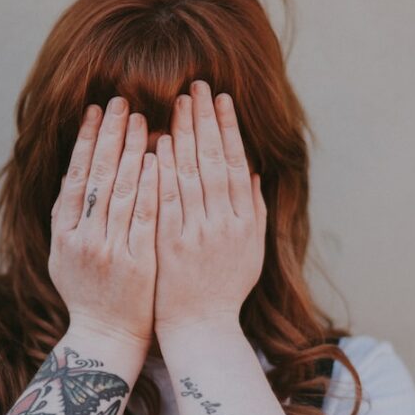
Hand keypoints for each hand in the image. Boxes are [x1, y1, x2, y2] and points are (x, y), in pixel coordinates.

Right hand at [49, 96, 159, 350]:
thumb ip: (67, 217)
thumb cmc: (88, 294)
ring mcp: (109, 250)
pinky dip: (150, 186)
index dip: (86, 140)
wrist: (107, 336)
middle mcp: (83, 238)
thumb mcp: (64, 255)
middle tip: (121, 101)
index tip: (96, 110)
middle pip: (98, 176)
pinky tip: (157, 159)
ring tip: (143, 119)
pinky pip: (144, 217)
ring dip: (132, 151)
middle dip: (110, 135)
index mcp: (64, 233)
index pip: (76, 175)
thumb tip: (73, 173)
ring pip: (121, 190)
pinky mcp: (136, 263)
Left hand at [152, 80, 265, 335]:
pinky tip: (160, 142)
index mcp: (245, 222)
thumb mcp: (249, 250)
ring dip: (186, 135)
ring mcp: (198, 234)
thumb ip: (253, 210)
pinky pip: (168, 199)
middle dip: (207, 121)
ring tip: (179, 102)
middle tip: (199, 87)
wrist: (200, 327)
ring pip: (192, 175)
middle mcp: (224, 224)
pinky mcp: (171, 244)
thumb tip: (252, 171)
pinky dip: (166, 169)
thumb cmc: (224, 289)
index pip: (236, 164)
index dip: (229, 129)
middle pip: (215, 161)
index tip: (222, 99)